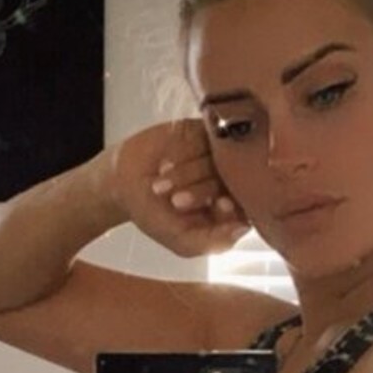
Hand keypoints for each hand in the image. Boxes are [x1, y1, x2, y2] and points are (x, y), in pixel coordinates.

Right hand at [106, 120, 250, 257]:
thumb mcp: (182, 241)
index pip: (249, 204)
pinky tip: (165, 164)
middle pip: (232, 179)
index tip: (218, 206)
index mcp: (234, 206)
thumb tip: (244, 228)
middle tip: (175, 201)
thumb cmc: (156, 214)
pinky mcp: (203, 130)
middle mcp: (230, 178)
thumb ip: (214, 242)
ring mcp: (218, 152)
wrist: (123, 183)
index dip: (234, 205)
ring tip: (162, 185)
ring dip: (187, 173)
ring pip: (217, 157)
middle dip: (200, 192)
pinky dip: (183, 151)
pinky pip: (203, 135)